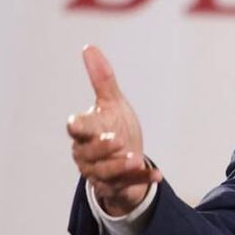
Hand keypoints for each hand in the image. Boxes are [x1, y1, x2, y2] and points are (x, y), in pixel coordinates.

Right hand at [67, 45, 161, 216]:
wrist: (126, 158)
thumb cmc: (113, 126)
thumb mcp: (112, 103)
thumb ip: (102, 79)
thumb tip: (89, 47)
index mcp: (84, 132)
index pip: (75, 129)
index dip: (78, 127)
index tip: (82, 124)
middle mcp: (87, 154)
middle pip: (88, 153)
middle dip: (102, 148)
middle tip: (119, 141)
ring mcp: (100, 173)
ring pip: (105, 172)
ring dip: (120, 167)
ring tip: (135, 158)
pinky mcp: (116, 187)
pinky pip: (128, 185)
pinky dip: (143, 179)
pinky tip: (159, 174)